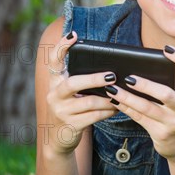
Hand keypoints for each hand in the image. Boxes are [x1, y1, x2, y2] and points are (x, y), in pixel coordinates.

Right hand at [44, 31, 118, 154]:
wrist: (60, 139)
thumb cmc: (73, 110)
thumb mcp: (72, 94)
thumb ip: (82, 81)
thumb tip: (111, 70)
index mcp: (55, 82)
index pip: (53, 61)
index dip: (62, 47)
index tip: (73, 35)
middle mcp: (54, 95)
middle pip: (73, 83)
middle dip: (94, 79)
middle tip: (112, 76)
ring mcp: (60, 111)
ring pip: (88, 102)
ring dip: (108, 99)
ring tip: (120, 95)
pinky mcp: (70, 125)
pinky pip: (94, 116)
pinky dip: (108, 111)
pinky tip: (117, 108)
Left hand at [103, 45, 174, 161]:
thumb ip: (172, 84)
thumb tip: (146, 64)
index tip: (167, 49)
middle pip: (166, 94)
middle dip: (146, 86)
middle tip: (129, 78)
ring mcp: (172, 122)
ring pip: (147, 108)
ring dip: (128, 98)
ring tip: (113, 89)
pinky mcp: (160, 133)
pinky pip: (139, 118)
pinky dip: (126, 108)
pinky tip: (115, 101)